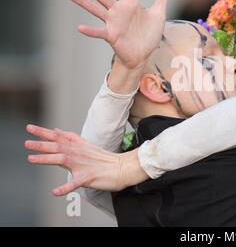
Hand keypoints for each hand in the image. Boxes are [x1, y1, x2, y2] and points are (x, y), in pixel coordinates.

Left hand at [25, 125, 147, 195]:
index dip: (44, 132)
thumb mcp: (87, 146)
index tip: (30, 128)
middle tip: (26, 143)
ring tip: (31, 159)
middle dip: (41, 144)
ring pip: (62, 159)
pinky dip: (64, 188)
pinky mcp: (88, 177)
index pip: (59, 137)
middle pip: (58, 146)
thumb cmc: (105, 160)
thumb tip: (57, 131)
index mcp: (79, 146)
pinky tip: (55, 192)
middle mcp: (79, 153)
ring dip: (46, 158)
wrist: (123, 168)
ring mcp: (83, 164)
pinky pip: (75, 183)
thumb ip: (71, 139)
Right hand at [66, 0, 173, 68]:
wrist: (145, 53)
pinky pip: (100, 32)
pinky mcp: (112, 36)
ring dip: (83, 2)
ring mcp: (113, 23)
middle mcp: (117, 11)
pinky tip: (80, 27)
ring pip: (95, 9)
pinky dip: (91, 30)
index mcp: (128, 3)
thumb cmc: (149, 33)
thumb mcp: (158, 12)